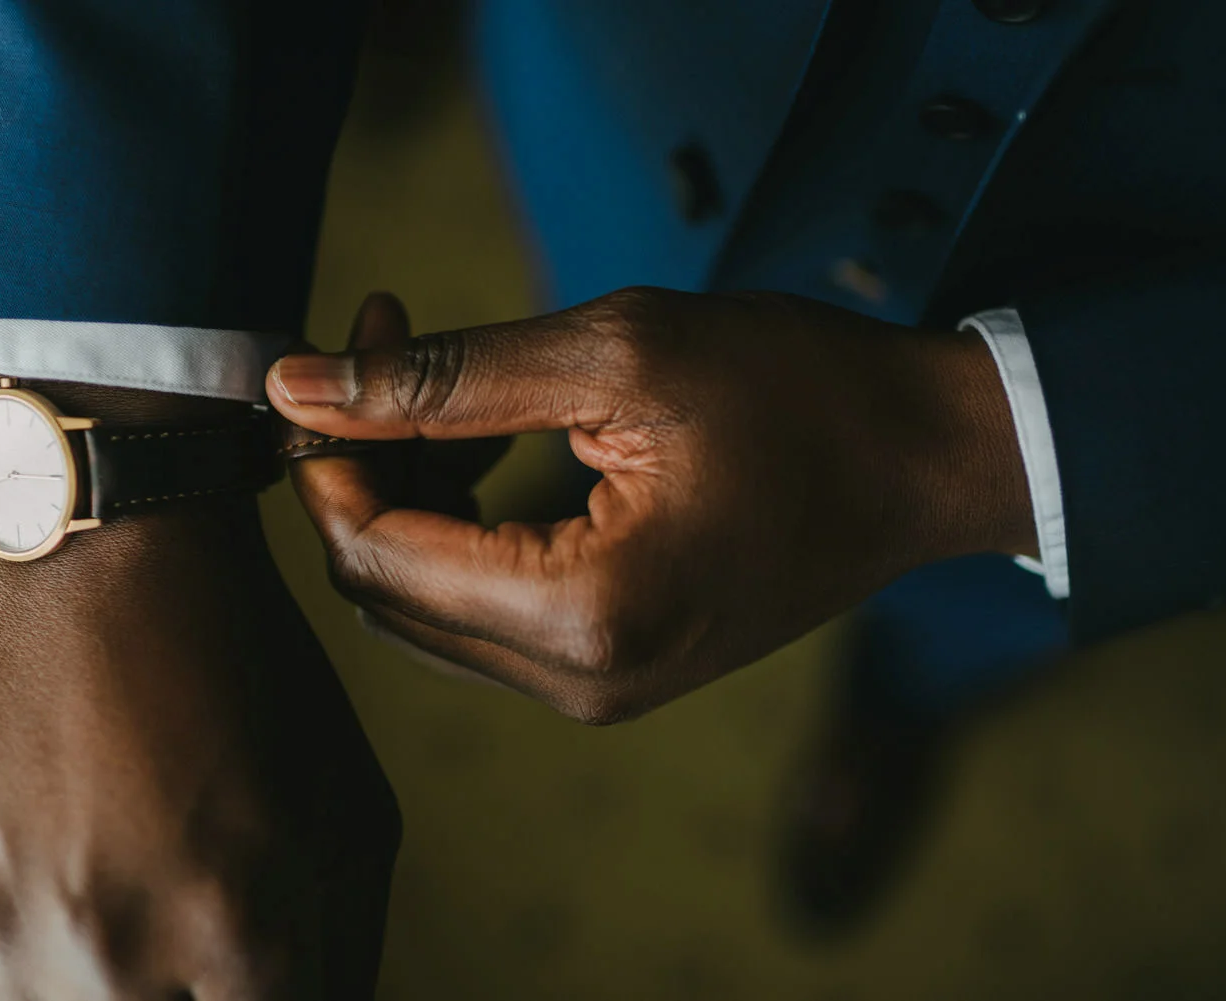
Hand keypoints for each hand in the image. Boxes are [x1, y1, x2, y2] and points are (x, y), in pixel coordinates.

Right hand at [0, 382, 398, 1000]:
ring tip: (153, 928)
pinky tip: (86, 926)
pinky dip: (49, 986)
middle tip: (214, 953)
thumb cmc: (245, 671)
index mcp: (242, 931)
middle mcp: (119, 956)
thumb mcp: (352, 801)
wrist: (100, 560)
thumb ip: (346, 947)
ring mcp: (15, 935)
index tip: (271, 978)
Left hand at [267, 288, 1035, 723]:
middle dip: (362, 465)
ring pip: (426, 603)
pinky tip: (480, 442)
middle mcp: (580, 682)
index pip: (374, 553)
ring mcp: (597, 688)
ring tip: (430, 378)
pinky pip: (484, 608)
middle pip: (386, 588)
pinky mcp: (610, 668)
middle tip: (383, 341)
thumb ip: (447, 378)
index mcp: (586, 615)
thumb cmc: (802, 394)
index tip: (337, 351)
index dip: (329, 454)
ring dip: (406, 491)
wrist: (926, 461)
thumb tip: (300, 383)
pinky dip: (458, 526)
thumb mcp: (621, 355)